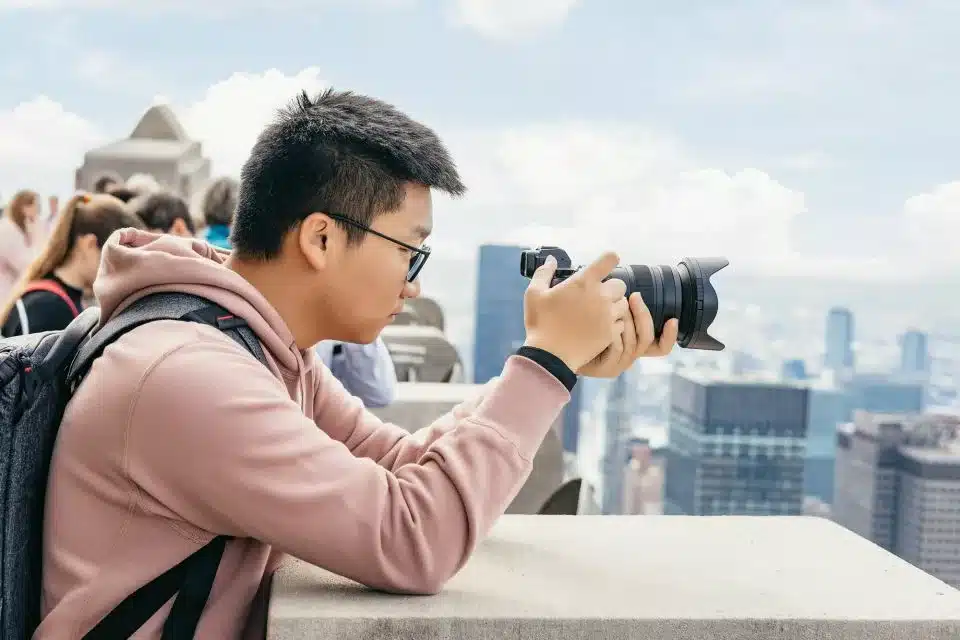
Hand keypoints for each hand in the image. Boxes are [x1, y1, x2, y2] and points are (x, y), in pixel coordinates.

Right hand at [522, 251, 626, 371]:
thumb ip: (544, 273)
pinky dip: (614, 324)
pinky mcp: (611, 333)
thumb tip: (552, 260)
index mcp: (584, 282)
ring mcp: (608, 315)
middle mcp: (601, 296)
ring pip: (623, 304)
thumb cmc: (541, 323)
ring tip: (600, 312)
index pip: (609, 260)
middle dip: (611, 288)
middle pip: (620, 284)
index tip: (605, 264)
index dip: (609, 259)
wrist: (550, 356)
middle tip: (597, 296)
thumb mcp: (534, 294)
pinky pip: (621, 323)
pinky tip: (600, 327)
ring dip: (615, 305)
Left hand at [577, 293, 678, 377]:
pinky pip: (617, 348)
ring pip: (633, 343)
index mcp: (633, 345)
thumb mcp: (604, 316)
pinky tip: (605, 324)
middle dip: (644, 316)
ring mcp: (619, 364)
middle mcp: (630, 356)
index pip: (660, 347)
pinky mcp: (606, 368)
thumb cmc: (582, 329)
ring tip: (617, 306)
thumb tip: (630, 290)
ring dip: (627, 322)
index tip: (672, 319)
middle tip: (634, 296)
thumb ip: (618, 306)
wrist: (559, 348)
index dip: (670, 335)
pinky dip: (614, 334)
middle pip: (647, 340)